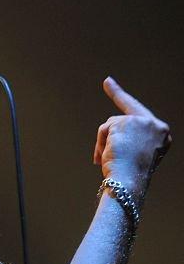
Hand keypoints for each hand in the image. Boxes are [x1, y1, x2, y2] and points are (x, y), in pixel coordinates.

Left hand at [93, 77, 171, 191]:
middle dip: (116, 93)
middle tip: (107, 81)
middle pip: (127, 114)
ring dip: (105, 141)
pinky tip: (108, 153)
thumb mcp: (132, 155)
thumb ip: (128, 140)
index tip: (113, 84)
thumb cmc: (128, 175)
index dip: (128, 101)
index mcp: (161, 137)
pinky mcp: (130, 122)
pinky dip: (101, 142)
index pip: (144, 116)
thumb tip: (110, 131)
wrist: (128, 182)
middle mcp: (158, 127)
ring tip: (109, 158)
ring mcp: (144, 122)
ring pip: (113, 124)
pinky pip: (106, 129)